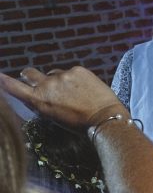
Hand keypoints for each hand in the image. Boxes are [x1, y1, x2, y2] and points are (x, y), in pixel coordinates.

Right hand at [0, 66, 127, 129]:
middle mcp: (46, 85)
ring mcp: (62, 75)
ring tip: (73, 92)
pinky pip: (71, 71)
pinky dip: (74, 78)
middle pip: (30, 73)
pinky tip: (84, 88)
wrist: (104, 117)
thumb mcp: (52, 116)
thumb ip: (41, 102)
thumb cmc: (78, 123)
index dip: (5, 81)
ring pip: (53, 73)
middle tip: (34, 78)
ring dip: (58, 80)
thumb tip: (35, 92)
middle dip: (30, 75)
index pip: (15, 87)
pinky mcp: (77, 70)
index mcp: (38, 100)